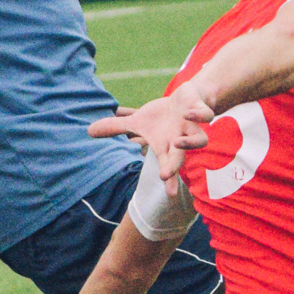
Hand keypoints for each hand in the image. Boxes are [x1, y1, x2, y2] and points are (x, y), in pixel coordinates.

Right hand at [91, 83, 214, 180]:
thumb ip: (116, 128)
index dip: (169, 180)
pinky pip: (204, 114)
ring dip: (191, 142)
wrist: (188, 98)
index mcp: (167, 146)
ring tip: (177, 142)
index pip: (167, 166)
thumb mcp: (138, 121)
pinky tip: (189, 113)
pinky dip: (199, 115)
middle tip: (165, 175)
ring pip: (200, 140)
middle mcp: (182, 139)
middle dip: (173, 166)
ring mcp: (193, 126)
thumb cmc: (163, 116)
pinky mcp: (201, 111)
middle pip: (180, 158)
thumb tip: (89, 131)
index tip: (170, 195)